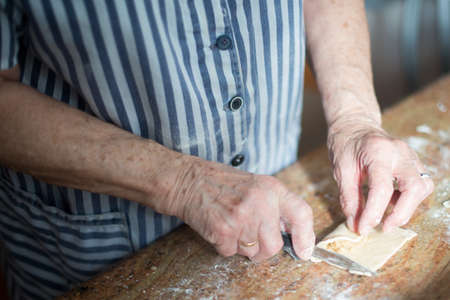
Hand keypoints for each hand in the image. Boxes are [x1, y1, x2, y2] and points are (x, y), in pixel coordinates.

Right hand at [166, 157, 314, 261]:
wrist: (189, 181)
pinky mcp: (224, 230)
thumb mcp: (256, 185)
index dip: (306, 236)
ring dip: (242, 246)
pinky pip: (231, 253)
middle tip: (252, 239)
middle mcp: (260, 203)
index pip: (301, 214)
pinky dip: (225, 246)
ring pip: (253, 252)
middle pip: (274, 245)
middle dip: (264, 249)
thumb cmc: (222, 183)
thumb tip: (292, 233)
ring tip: (232, 226)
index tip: (304, 250)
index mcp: (271, 189)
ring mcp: (242, 217)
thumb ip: (275, 206)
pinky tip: (219, 228)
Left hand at [328, 122, 433, 234]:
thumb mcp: (340, 170)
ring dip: (408, 207)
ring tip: (387, 216)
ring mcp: (411, 156)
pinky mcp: (414, 162)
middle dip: (402, 213)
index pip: (382, 188)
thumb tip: (355, 224)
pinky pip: (421, 184)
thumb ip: (348, 198)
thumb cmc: (346, 145)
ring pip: (423, 186)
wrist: (355, 126)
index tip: (363, 228)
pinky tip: (391, 202)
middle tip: (383, 228)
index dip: (373, 213)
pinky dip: (409, 199)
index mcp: (378, 152)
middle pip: (415, 187)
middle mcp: (400, 152)